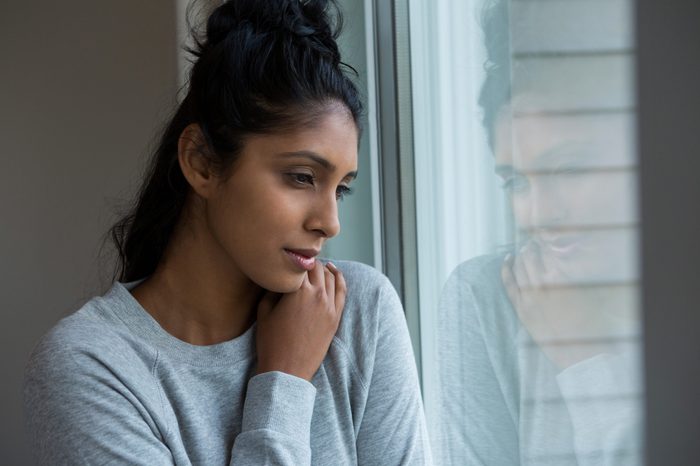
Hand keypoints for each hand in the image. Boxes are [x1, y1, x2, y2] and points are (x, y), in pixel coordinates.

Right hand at [255, 261, 345, 380]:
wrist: (287, 370)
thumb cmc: (271, 342)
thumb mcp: (264, 311)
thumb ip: (273, 288)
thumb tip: (280, 274)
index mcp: (298, 291)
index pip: (300, 264)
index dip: (293, 260)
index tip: (287, 258)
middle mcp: (317, 295)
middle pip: (316, 268)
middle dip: (308, 263)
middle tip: (299, 263)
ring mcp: (330, 306)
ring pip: (330, 276)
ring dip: (322, 268)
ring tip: (314, 266)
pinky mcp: (336, 317)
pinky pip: (342, 290)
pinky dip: (338, 278)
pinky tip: (333, 271)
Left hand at [502, 243, 636, 369]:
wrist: (578, 351)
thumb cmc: (589, 322)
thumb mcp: (588, 291)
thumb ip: (573, 273)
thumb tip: (563, 260)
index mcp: (562, 276)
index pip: (550, 251)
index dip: (547, 244)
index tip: (547, 241)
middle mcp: (544, 282)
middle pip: (533, 256)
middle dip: (533, 247)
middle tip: (534, 243)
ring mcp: (530, 295)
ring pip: (520, 266)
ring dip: (521, 256)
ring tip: (524, 250)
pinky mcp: (521, 308)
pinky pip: (508, 283)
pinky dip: (506, 269)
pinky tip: (506, 260)